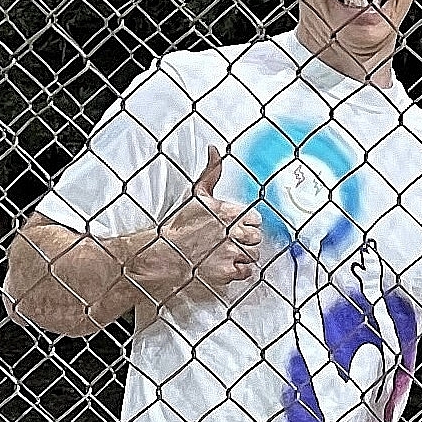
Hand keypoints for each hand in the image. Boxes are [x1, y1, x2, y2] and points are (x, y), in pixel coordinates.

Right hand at [138, 144, 263, 302]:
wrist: (164, 252)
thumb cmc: (180, 225)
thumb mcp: (197, 195)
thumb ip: (211, 172)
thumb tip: (214, 150)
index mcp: (227, 211)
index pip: (256, 219)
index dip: (247, 224)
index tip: (236, 227)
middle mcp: (231, 231)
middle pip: (257, 238)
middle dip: (246, 240)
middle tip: (229, 241)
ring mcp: (230, 252)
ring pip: (253, 255)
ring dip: (243, 256)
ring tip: (225, 253)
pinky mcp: (227, 271)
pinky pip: (246, 272)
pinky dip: (238, 271)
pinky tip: (225, 265)